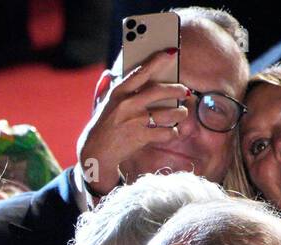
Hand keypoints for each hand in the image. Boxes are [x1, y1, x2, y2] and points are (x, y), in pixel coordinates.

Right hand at [75, 49, 189, 196]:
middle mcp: (126, 104)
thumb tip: (107, 73)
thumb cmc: (100, 129)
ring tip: (182, 113)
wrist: (94, 155)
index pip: (140, 72)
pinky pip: (164, 132)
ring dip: (179, 113)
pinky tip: (172, 132)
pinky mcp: (139, 137)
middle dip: (177, 89)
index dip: (157, 61)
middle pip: (158, 91)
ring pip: (166, 113)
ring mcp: (133, 121)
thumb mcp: (99, 107)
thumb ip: (103, 89)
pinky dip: (171, 133)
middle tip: (186, 91)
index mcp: (117, 93)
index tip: (171, 52)